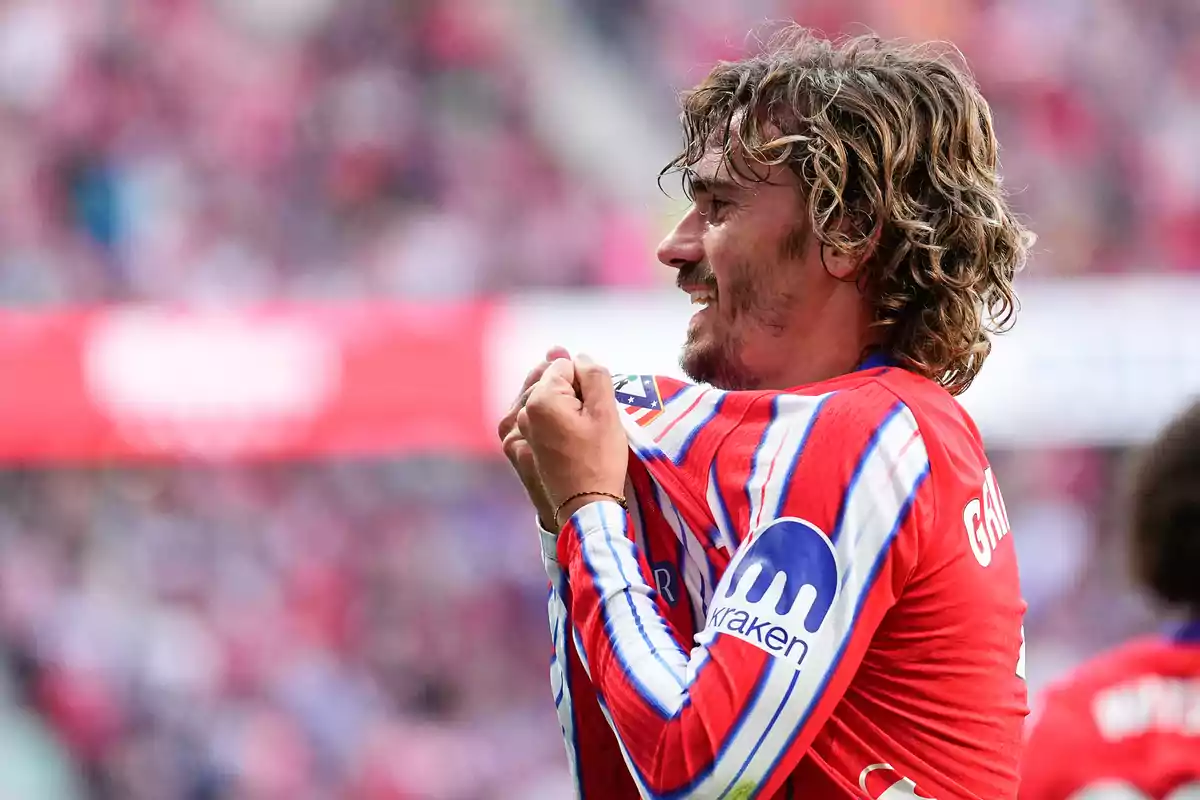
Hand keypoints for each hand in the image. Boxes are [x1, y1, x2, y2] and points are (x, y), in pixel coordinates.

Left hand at [518, 354, 628, 530]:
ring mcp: (517, 432)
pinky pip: (533, 419)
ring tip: (581, 422)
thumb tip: (580, 357)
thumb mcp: (606, 412)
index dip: (586, 379)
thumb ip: (594, 375)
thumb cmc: (600, 460)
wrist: (586, 507)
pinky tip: (565, 428)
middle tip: (591, 414)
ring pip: (541, 399)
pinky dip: (549, 416)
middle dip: (571, 389)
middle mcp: (522, 413)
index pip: (566, 366)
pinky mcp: (520, 448)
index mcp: (540, 400)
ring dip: (561, 402)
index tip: (597, 404)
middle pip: (550, 381)